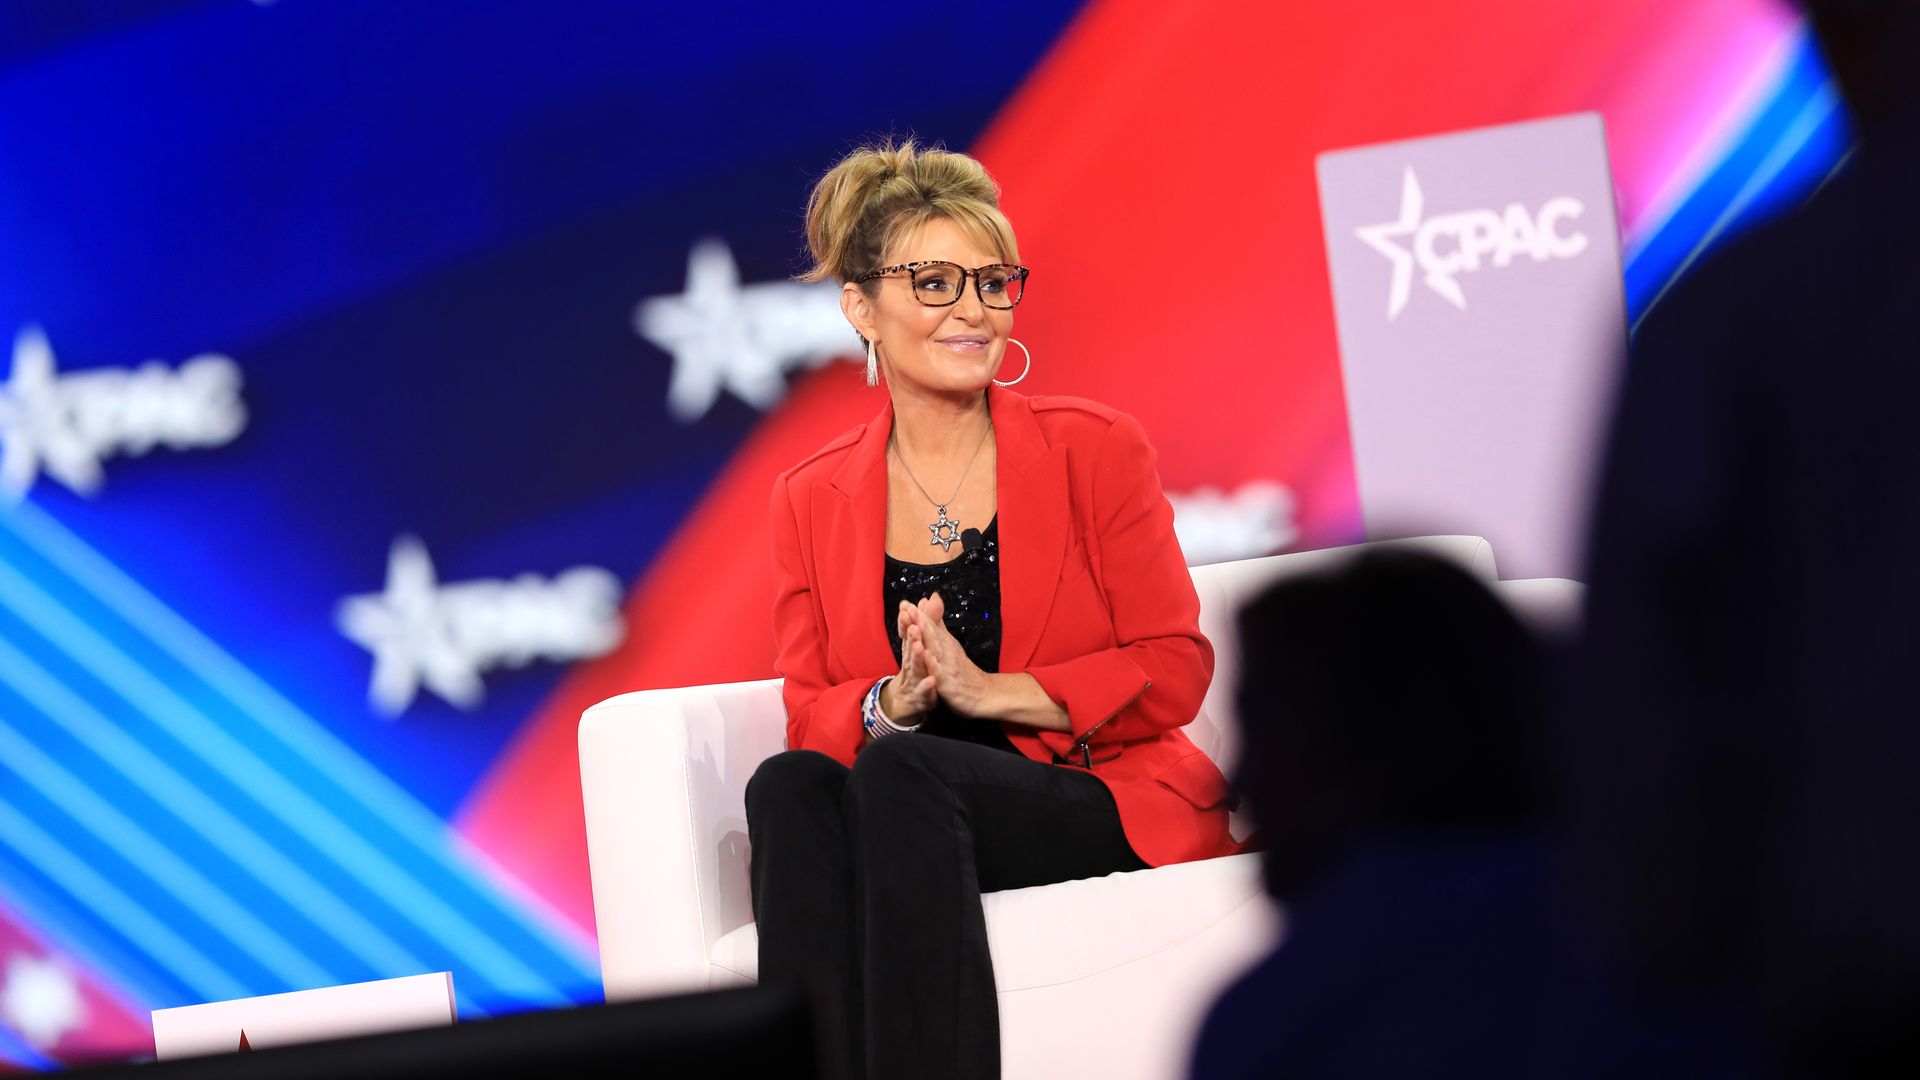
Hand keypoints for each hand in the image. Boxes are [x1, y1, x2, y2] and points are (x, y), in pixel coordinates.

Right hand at [881, 600, 936, 722]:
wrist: (908, 701)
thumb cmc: (916, 671)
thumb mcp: (919, 647)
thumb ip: (922, 624)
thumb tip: (924, 599)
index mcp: (912, 652)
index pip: (908, 634)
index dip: (907, 620)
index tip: (905, 605)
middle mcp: (910, 664)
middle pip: (909, 648)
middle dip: (911, 635)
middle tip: (912, 624)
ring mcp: (915, 681)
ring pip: (915, 668)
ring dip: (916, 657)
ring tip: (919, 647)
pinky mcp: (921, 697)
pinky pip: (924, 692)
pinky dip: (927, 687)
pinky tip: (932, 681)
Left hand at [911, 592, 993, 715]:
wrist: (984, 694)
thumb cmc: (963, 669)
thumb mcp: (949, 644)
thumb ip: (938, 624)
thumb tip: (932, 600)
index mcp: (944, 643)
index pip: (930, 625)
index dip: (917, 614)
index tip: (904, 602)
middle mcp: (946, 651)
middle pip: (932, 633)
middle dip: (919, 620)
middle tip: (908, 607)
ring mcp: (948, 666)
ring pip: (936, 650)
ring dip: (926, 637)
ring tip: (916, 625)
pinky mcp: (949, 683)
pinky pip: (940, 673)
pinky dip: (933, 664)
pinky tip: (926, 656)